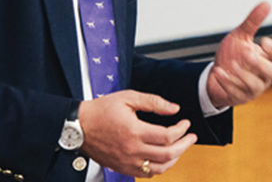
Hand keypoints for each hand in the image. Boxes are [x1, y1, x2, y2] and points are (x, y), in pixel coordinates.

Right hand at [77, 90, 197, 177]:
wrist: (80, 127)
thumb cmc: (102, 110)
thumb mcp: (128, 98)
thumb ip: (153, 102)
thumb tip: (174, 108)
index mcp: (134, 131)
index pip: (167, 136)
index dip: (181, 130)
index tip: (186, 123)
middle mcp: (132, 150)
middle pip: (167, 154)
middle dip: (185, 145)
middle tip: (191, 137)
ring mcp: (127, 162)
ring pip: (159, 168)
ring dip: (174, 159)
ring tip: (181, 148)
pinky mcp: (123, 168)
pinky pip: (146, 174)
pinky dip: (159, 168)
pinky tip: (163, 158)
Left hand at [206, 1, 271, 109]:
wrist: (216, 73)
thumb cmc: (233, 54)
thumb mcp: (240, 36)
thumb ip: (253, 22)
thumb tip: (266, 3)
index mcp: (268, 59)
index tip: (263, 41)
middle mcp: (264, 75)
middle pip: (271, 72)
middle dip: (259, 63)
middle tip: (246, 53)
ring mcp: (253, 88)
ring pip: (254, 85)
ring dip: (242, 75)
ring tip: (231, 65)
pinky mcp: (240, 97)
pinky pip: (236, 92)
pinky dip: (226, 81)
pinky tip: (218, 71)